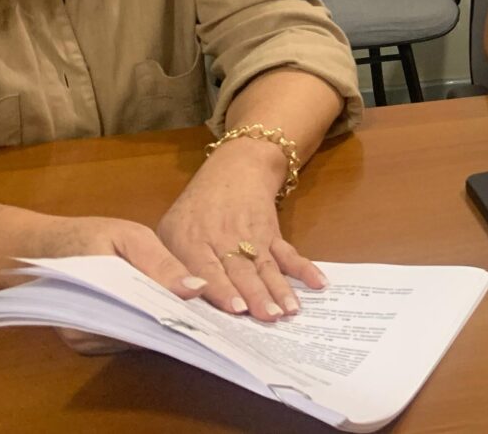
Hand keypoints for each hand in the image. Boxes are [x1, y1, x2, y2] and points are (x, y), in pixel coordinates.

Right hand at [33, 213, 209, 353]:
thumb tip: (196, 288)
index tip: (216, 311)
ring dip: (167, 326)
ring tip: (201, 312)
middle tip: (216, 313)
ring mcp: (85, 342)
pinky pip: (127, 338)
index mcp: (96, 302)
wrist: (38, 250)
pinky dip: (150, 326)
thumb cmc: (85, 237)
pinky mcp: (87, 343)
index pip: (150, 318)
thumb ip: (160, 262)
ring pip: (138, 340)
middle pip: (146, 334)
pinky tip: (172, 313)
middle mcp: (86, 332)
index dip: (184, 316)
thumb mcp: (127, 236)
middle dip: (180, 323)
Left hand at [156, 138, 325, 321]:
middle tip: (270, 317)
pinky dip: (305, 269)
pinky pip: (290, 254)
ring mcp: (254, 237)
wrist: (236, 169)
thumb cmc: (196, 208)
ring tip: (292, 310)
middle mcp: (227, 240)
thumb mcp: (170, 230)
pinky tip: (319, 283)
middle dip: (257, 295)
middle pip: (243, 271)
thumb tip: (168, 303)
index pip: (208, 267)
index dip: (222, 288)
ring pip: (267, 266)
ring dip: (281, 289)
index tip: (236, 308)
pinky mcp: (274, 236)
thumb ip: (168, 264)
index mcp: (195, 240)